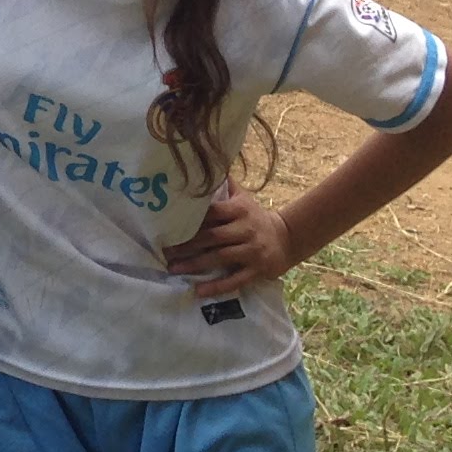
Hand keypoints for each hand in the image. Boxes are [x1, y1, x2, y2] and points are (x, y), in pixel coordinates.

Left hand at [163, 191, 293, 300]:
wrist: (287, 238)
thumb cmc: (255, 216)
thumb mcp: (243, 198)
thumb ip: (224, 184)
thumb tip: (204, 161)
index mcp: (239, 210)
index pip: (211, 214)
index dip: (190, 221)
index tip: (168, 226)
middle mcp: (246, 229)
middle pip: (211, 237)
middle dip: (186, 245)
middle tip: (164, 252)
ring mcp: (252, 250)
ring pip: (219, 258)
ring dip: (195, 265)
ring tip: (173, 269)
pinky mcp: (257, 270)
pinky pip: (235, 280)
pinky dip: (216, 286)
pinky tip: (198, 291)